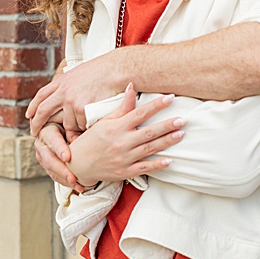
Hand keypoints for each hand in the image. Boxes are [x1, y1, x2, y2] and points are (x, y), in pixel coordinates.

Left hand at [27, 53, 127, 135]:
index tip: (29, 115)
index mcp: (62, 81)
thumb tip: (67, 91)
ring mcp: (71, 101)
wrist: (117, 69)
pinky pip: (82, 124)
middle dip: (36, 124)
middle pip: (43, 111)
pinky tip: (94, 122)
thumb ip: (72, 83)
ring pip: (67, 123)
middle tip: (35, 133)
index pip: (41, 95)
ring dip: (74, 127)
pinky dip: (87, 125)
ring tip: (83, 127)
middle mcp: (63, 91)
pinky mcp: (81, 109)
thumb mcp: (82, 73)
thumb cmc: (106, 69)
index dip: (33, 106)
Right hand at [34, 123, 82, 191]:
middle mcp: (42, 144)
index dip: (60, 149)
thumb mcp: (73, 119)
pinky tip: (78, 186)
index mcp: (47, 130)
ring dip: (64, 179)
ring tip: (78, 185)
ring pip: (51, 170)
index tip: (68, 157)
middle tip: (73, 178)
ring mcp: (44, 156)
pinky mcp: (48, 165)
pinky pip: (55, 175)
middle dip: (62, 170)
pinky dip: (66, 182)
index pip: (52, 140)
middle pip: (49, 159)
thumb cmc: (73, 120)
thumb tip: (80, 138)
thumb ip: (76, 126)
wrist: (65, 126)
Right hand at [66, 84, 185, 188]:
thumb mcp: (104, 122)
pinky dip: (157, 165)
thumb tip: (132, 86)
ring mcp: (124, 158)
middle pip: (148, 132)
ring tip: (181, 134)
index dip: (155, 106)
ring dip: (166, 142)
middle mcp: (121, 142)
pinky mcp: (125, 172)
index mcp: (115, 128)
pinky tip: (170, 160)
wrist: (76, 165)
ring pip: (149, 149)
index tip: (170, 98)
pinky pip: (144, 168)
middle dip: (167, 125)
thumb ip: (122, 106)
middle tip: (183, 119)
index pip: (139, 114)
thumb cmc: (92, 140)